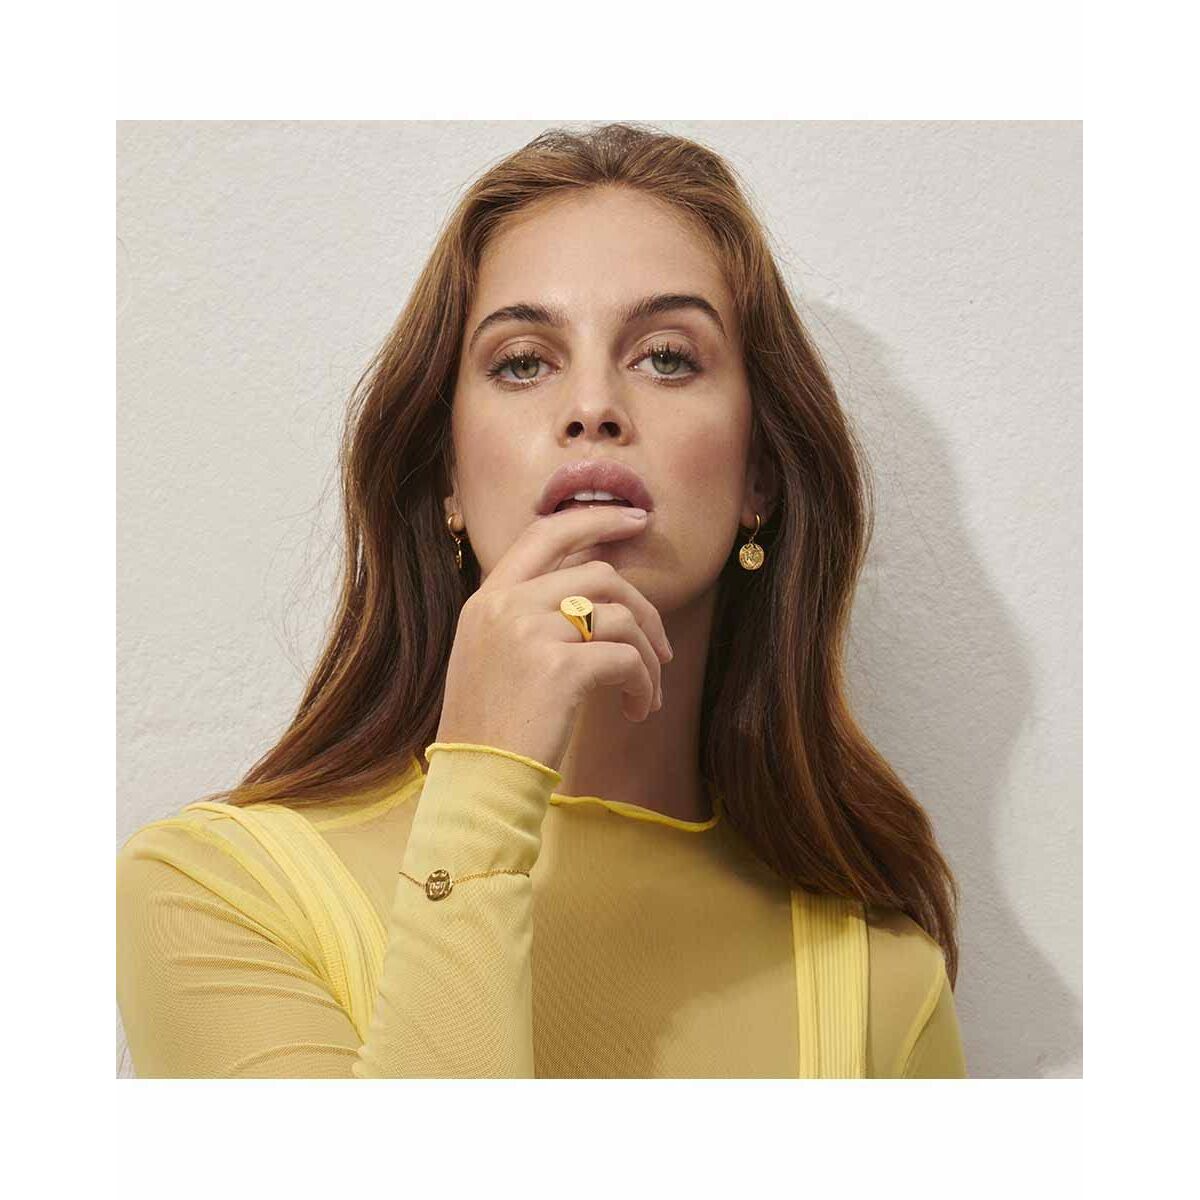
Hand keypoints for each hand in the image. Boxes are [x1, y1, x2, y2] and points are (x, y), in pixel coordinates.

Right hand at [433, 505, 672, 772]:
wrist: (478, 784)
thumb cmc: (492, 731)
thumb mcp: (492, 658)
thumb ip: (529, 617)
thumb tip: (594, 597)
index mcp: (487, 600)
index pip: (545, 533)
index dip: (595, 518)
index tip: (636, 520)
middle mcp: (505, 606)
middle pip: (599, 574)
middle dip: (643, 607)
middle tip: (663, 648)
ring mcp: (529, 633)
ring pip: (620, 618)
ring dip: (647, 658)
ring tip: (646, 694)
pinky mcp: (558, 667)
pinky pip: (626, 659)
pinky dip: (643, 684)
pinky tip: (637, 710)